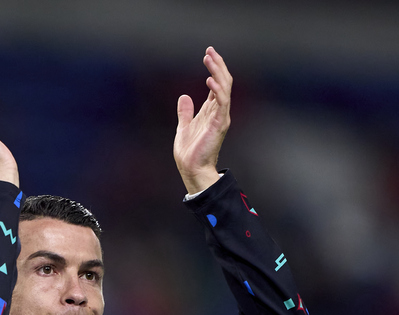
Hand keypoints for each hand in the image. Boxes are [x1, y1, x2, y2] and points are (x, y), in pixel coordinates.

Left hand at [173, 47, 231, 194]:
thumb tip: (184, 97)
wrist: (191, 169)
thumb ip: (186, 112)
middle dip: (217, 65)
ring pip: (224, 88)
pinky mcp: (219, 124)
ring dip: (218, 72)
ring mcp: (220, 118)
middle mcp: (219, 112)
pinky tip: (209, 80)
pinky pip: (221, 103)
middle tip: (209, 51)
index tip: (208, 54)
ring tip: (209, 59)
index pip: (217, 84)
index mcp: (211, 111)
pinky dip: (217, 90)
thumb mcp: (185, 127)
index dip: (214, 68)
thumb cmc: (190, 152)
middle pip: (223, 82)